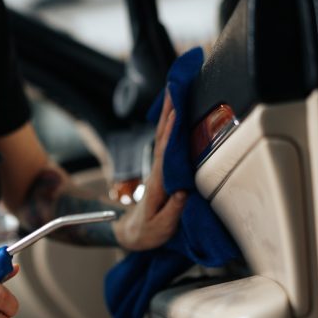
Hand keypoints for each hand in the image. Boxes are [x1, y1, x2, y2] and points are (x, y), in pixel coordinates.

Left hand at [113, 90, 186, 250]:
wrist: (133, 233)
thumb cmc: (149, 232)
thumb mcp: (161, 228)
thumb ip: (173, 211)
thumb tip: (184, 192)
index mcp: (159, 183)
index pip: (166, 151)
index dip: (172, 131)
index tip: (178, 110)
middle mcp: (158, 170)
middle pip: (164, 135)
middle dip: (170, 110)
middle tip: (176, 84)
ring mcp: (159, 167)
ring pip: (165, 134)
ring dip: (170, 111)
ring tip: (176, 89)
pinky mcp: (163, 167)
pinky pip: (168, 140)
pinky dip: (172, 123)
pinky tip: (176, 110)